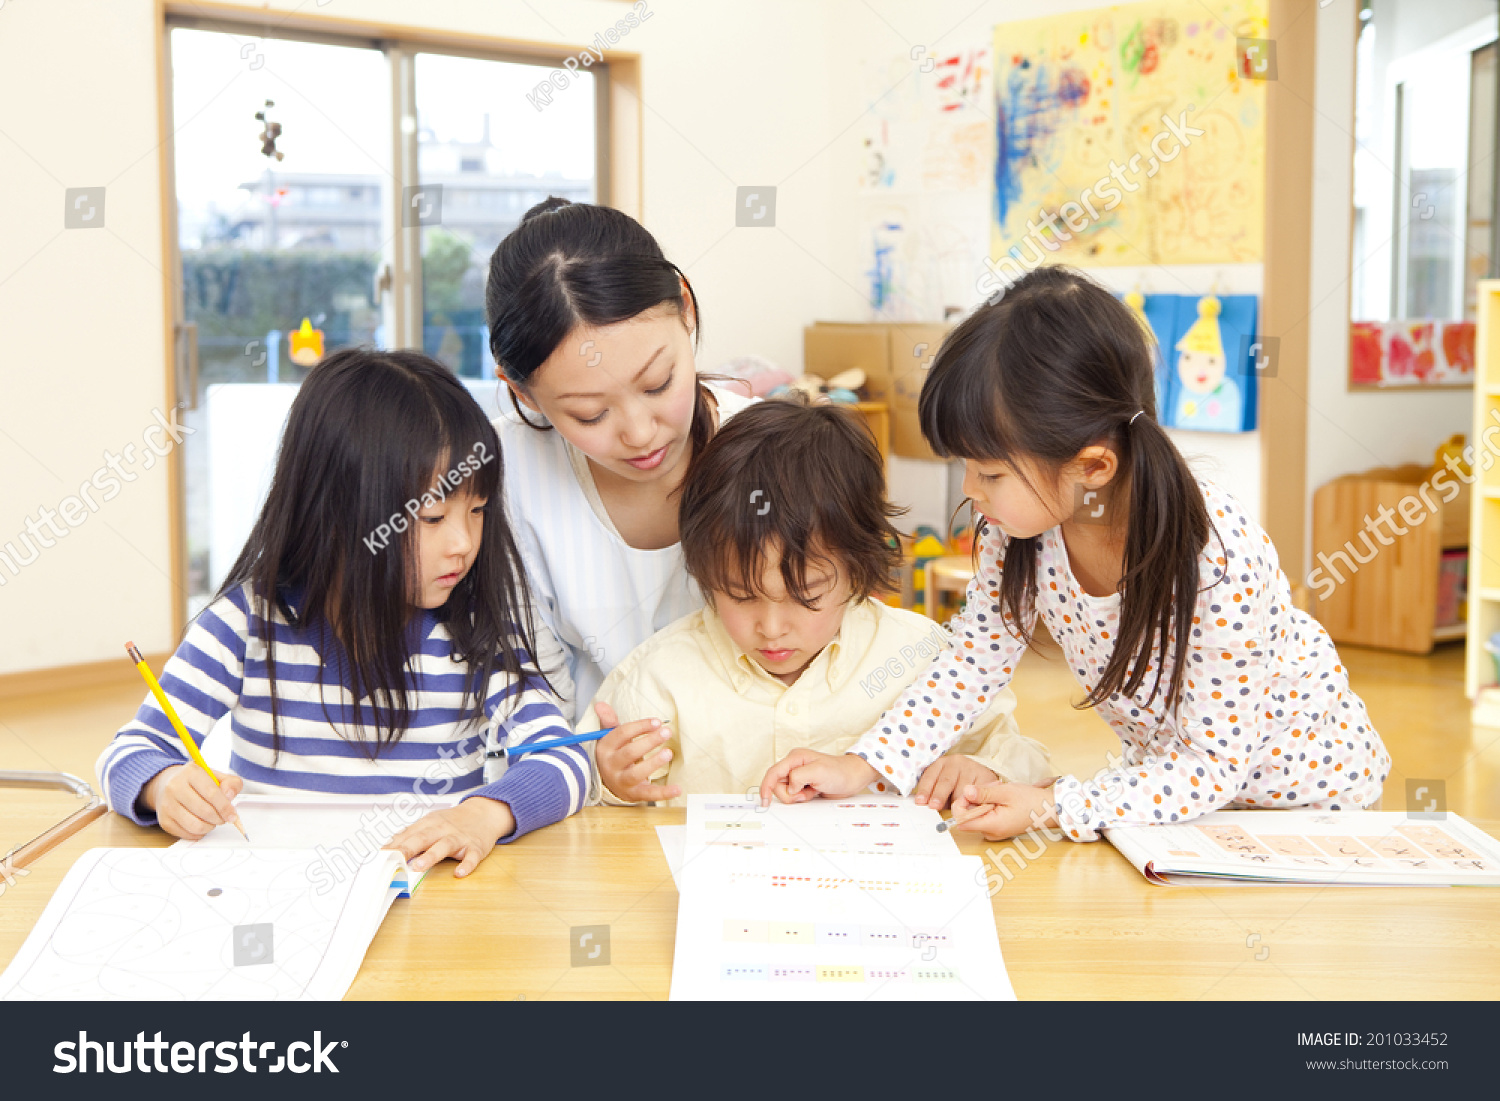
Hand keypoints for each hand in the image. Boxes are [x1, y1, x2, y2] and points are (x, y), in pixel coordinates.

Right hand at [142, 764, 244, 839]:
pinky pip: (186, 834)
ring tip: (212, 821)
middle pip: (204, 811)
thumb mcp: (217, 776)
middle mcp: (175, 787)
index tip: (233, 816)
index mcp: (191, 772)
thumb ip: (231, 783)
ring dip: (209, 827)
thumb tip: (229, 796)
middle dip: (219, 818)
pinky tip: (201, 825)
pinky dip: (198, 833)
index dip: (225, 807)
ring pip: (195, 825)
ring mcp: (167, 804)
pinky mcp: (164, 820)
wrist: (167, 784)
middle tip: (223, 818)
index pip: (212, 793)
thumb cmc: (197, 782)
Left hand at [386, 798, 514, 877]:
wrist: (484, 813)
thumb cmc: (452, 822)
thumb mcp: (430, 822)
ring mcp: (460, 838)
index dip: (395, 846)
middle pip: (423, 838)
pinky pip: (472, 856)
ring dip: (431, 856)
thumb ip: (410, 834)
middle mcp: (443, 829)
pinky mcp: (476, 847)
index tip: (381, 857)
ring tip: (418, 867)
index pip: (409, 834)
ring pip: (444, 846)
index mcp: (430, 823)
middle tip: (393, 860)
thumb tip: (388, 846)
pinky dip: (467, 864)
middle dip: (407, 848)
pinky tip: (459, 873)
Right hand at [592, 700, 681, 803]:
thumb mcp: (611, 737)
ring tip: (668, 753)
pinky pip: (648, 794)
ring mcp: (621, 781)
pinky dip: (663, 793)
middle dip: (649, 741)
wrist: (608, 782)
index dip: (640, 726)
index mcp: (606, 748)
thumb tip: (600, 704)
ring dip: (653, 763)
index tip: (657, 722)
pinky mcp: (633, 794)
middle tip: (667, 732)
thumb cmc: (615, 753)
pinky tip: (678, 789)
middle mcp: (611, 765)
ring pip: (636, 773)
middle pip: (629, 753)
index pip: (621, 734)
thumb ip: (609, 721)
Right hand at [759, 748, 878, 806]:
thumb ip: (799, 777)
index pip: (773, 773)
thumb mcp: (818, 772)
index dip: (766, 787)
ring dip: (797, 797)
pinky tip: (813, 793)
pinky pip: (794, 796)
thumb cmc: (840, 771)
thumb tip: (789, 786)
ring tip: (811, 791)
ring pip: (785, 792)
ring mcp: (799, 776)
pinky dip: (801, 798)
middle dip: (789, 794)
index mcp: (795, 758)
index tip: (764, 802)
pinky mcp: (803, 785)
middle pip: (777, 785)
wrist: (853, 778)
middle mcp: (794, 766)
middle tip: (805, 792)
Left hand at [913, 757, 996, 810]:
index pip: (930, 776)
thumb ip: (933, 794)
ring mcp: (970, 767)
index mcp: (940, 763)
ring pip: (962, 789)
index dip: (925, 790)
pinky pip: (977, 791)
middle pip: (945, 781)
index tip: (921, 801)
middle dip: (939, 795)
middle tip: (934, 807)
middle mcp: (955, 762)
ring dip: (958, 803)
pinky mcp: (984, 774)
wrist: (978, 775)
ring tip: (954, 812)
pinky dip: (972, 802)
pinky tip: (969, 808)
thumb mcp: (941, 785)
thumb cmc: (955, 784)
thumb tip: (924, 807)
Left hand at [948, 781, 1056, 840]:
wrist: (1048, 809)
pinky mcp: (997, 827)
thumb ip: (983, 793)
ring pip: (976, 813)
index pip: (962, 821)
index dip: (961, 805)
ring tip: (999, 792)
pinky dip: (989, 804)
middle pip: (968, 816)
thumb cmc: (1030, 801)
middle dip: (975, 799)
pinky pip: (985, 815)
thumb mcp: (1005, 792)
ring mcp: (994, 831)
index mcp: (992, 825)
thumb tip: (965, 792)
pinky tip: (1001, 798)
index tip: (971, 793)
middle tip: (991, 789)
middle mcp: (991, 832)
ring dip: (983, 799)